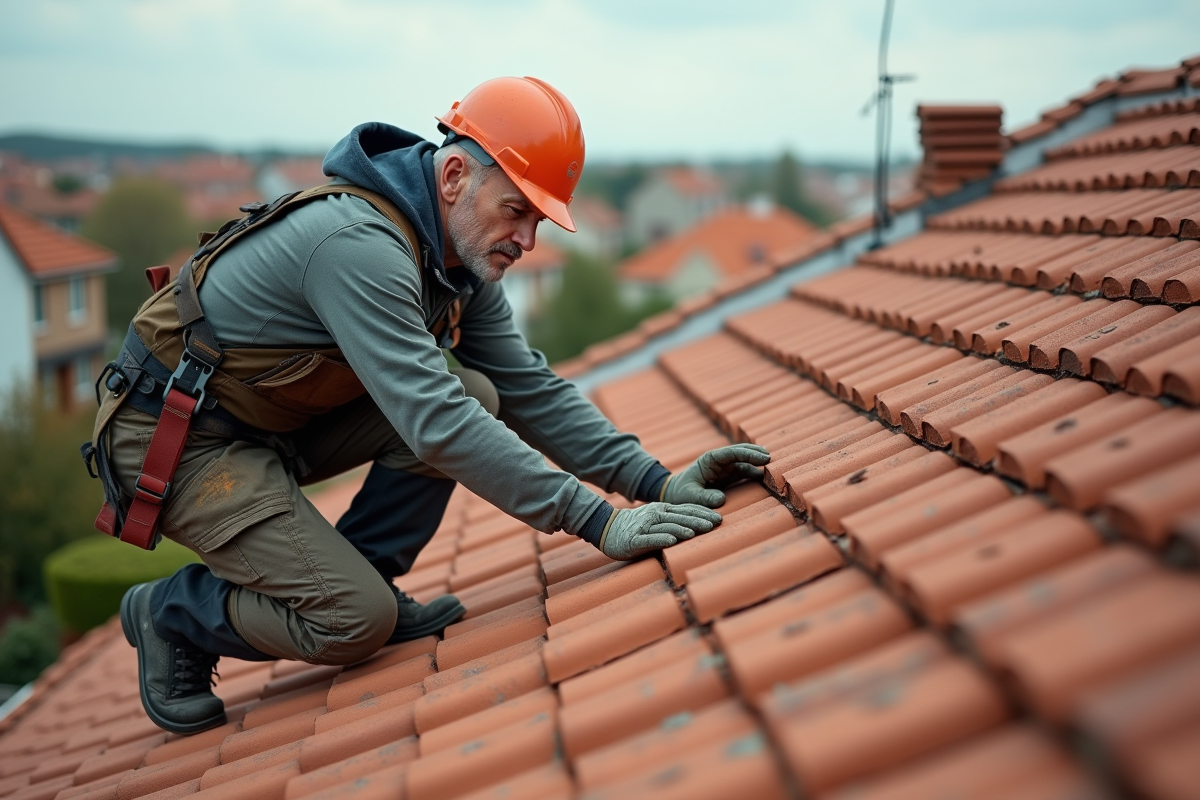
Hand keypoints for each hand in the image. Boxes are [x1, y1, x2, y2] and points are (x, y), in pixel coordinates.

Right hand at [599, 503, 721, 559]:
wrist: (607, 527)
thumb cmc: (636, 526)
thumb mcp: (657, 519)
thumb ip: (674, 520)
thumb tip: (698, 525)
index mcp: (662, 510)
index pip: (686, 509)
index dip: (702, 513)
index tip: (718, 517)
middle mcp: (655, 515)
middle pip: (680, 517)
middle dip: (698, 520)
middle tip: (715, 524)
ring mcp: (644, 527)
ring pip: (666, 527)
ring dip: (682, 529)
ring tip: (696, 532)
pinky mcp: (634, 540)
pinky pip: (649, 539)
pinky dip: (661, 539)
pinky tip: (671, 542)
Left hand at [662, 444, 770, 507]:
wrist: (677, 495)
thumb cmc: (681, 494)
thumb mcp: (690, 496)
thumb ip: (704, 497)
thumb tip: (721, 499)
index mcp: (710, 460)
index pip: (731, 453)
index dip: (747, 454)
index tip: (762, 457)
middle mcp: (720, 461)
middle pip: (740, 453)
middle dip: (756, 454)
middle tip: (771, 458)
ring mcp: (726, 468)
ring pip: (745, 461)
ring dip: (758, 462)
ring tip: (773, 466)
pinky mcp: (730, 476)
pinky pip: (745, 472)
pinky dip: (755, 472)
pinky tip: (766, 476)